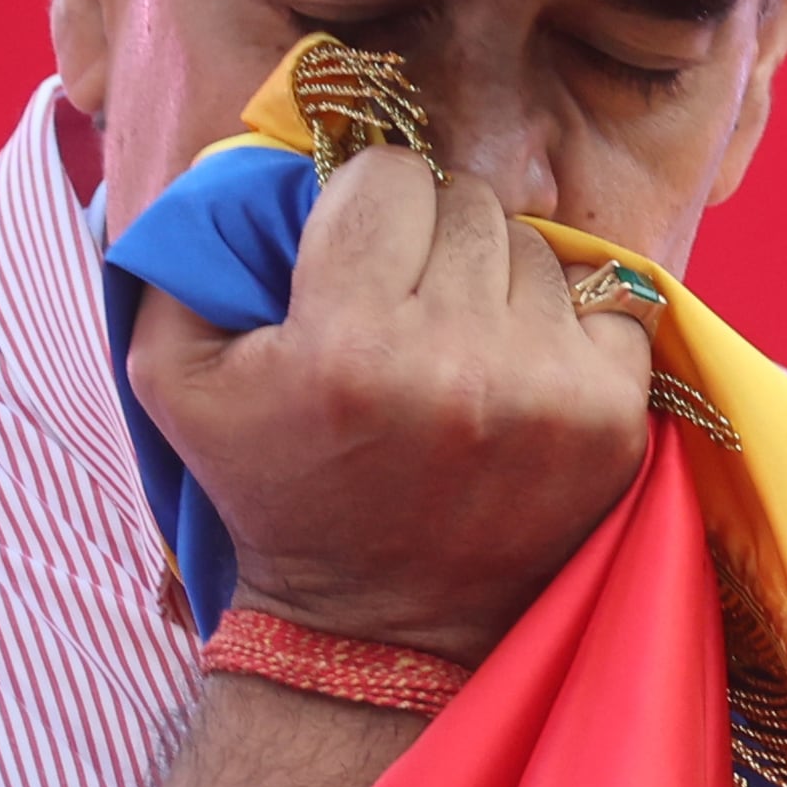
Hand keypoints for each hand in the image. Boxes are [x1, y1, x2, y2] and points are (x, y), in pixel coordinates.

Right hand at [126, 148, 652, 663]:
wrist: (377, 631)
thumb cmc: (274, 492)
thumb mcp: (173, 378)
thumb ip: (185, 250)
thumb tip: (249, 154)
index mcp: (348, 345)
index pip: (389, 175)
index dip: (365, 209)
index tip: (355, 260)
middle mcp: (457, 364)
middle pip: (469, 201)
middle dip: (432, 238)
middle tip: (406, 306)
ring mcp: (547, 392)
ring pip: (536, 246)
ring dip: (497, 279)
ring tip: (458, 348)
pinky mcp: (612, 420)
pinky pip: (609, 298)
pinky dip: (564, 322)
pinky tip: (519, 372)